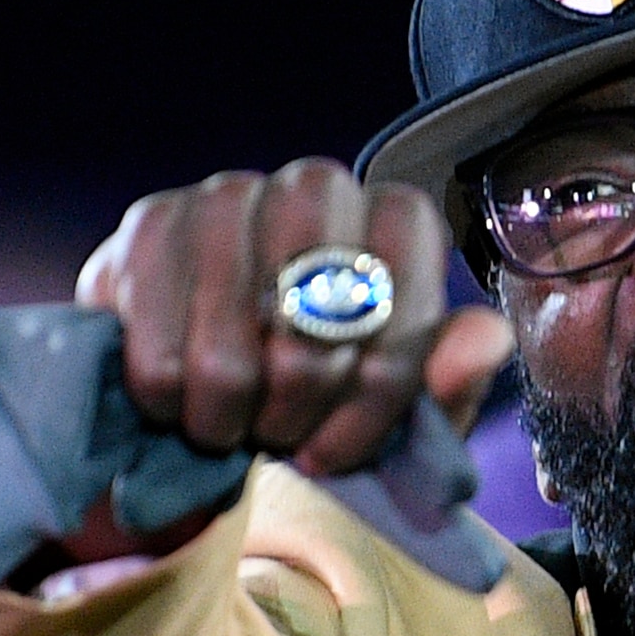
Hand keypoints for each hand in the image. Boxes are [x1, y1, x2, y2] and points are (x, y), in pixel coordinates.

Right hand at [74, 158, 514, 478]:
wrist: (202, 399)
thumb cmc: (319, 404)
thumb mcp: (397, 418)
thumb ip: (447, 384)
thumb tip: (484, 339)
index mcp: (397, 221)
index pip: (410, 298)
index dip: (383, 384)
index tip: (346, 447)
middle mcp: (319, 188)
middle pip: (323, 304)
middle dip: (305, 395)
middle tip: (284, 434)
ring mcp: (228, 196)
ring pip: (234, 343)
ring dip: (233, 413)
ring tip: (233, 426)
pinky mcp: (150, 224)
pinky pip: (162, 350)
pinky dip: (171, 403)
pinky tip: (179, 404)